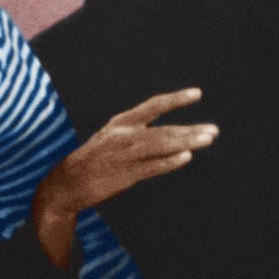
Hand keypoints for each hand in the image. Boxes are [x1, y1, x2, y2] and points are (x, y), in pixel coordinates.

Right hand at [33, 87, 216, 261]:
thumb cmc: (92, 162)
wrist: (65, 184)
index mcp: (120, 123)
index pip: (152, 106)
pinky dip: (168, 161)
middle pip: (163, 129)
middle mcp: (122, 135)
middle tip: (213, 130)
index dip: (175, 99)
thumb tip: (171, 139)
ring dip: (186, 141)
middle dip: (190, 130)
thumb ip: (138, 136)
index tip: (197, 93)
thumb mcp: (112, 140)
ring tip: (207, 139)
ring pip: (160, 145)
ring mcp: (123, 155)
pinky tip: (186, 157)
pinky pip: (150, 167)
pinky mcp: (122, 176)